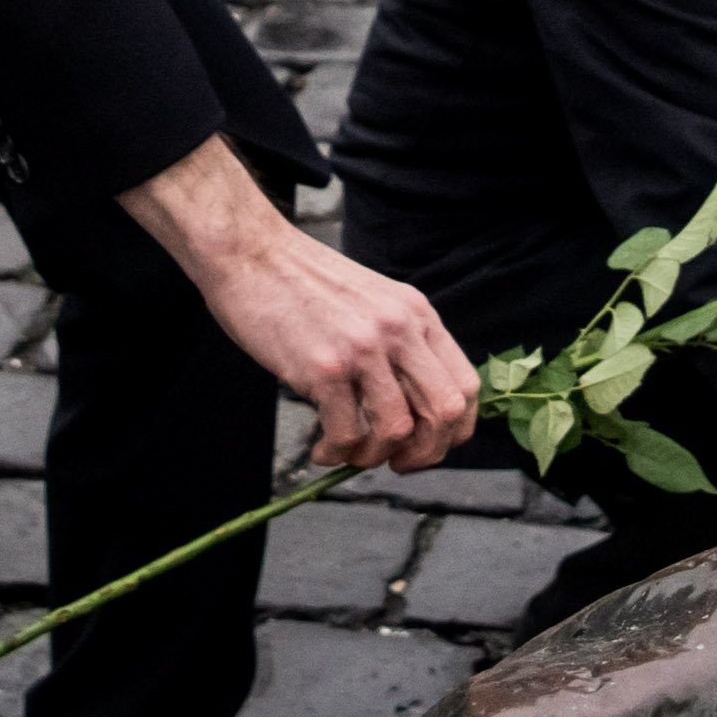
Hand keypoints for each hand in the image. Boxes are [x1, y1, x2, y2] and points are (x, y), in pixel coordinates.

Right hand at [123, 136, 475, 470]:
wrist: (250, 252)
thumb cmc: (302, 282)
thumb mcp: (372, 301)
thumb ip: (397, 343)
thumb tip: (408, 410)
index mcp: (416, 314)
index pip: (466, 386)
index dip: (455, 429)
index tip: (430, 445)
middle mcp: (399, 329)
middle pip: (444, 412)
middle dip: (425, 453)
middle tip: (398, 463)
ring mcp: (363, 348)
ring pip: (396, 430)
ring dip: (373, 457)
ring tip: (347, 452)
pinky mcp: (323, 367)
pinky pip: (346, 433)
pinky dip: (335, 453)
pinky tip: (320, 447)